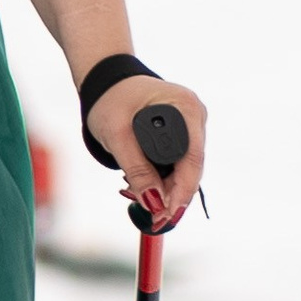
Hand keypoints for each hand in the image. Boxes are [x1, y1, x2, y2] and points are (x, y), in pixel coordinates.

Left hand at [86, 74, 207, 227]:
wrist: (105, 82)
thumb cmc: (110, 100)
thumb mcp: (117, 136)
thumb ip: (136, 169)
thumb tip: (154, 203)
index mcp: (186, 108)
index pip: (192, 160)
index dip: (181, 192)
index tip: (166, 215)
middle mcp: (195, 115)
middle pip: (191, 167)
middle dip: (171, 194)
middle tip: (152, 218)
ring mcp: (191, 123)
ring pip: (185, 168)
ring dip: (166, 188)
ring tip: (141, 200)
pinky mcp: (183, 132)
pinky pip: (178, 162)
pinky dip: (163, 177)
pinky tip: (146, 187)